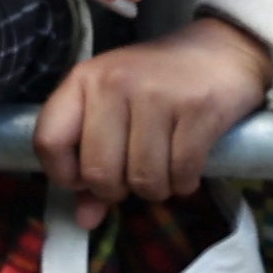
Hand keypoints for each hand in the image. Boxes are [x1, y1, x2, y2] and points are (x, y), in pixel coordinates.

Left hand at [34, 13, 272, 223]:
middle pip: (98, 172)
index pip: (49, 140)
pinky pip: (181, 173)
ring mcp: (157, 94)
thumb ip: (91, 164)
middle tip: (134, 174)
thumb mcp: (115, 110)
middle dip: (117, 190)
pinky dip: (184, 183)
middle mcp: (115, 82)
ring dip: (156, 188)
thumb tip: (85, 220)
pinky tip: (186, 168)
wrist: (223, 52)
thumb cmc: (159, 85)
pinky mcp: (197, 108)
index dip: (65, 175)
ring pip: (143, 179)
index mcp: (84, 78)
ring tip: (164, 169)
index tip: (86, 178)